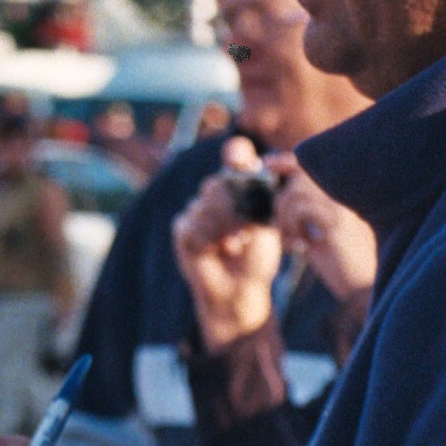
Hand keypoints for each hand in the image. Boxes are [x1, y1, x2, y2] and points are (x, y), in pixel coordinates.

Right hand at [174, 142, 282, 347]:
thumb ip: (254, 191)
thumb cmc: (258, 258)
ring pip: (203, 202)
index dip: (237, 155)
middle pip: (217, 182)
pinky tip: (217, 250)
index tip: (238, 156)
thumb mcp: (263, 221)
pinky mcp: (182, 228)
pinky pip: (190, 221)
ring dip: (223, 226)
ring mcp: (196, 211)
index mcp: (239, 189)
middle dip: (233, 206)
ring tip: (234, 245)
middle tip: (245, 230)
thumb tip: (246, 159)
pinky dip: (207, 237)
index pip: (236, 158)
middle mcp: (216, 196)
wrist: (241, 290)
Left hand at [270, 155, 377, 300]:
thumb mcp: (320, 237)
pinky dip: (291, 228)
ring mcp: (342, 207)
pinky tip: (300, 248)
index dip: (287, 161)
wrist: (363, 291)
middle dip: (280, 201)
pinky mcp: (336, 222)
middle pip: (299, 176)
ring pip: (295, 192)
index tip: (267, 163)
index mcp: (344, 197)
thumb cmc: (343, 267)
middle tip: (283, 229)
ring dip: (284, 218)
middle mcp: (345, 196)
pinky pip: (300, 209)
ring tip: (293, 242)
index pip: (313, 167)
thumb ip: (305, 218)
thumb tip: (279, 202)